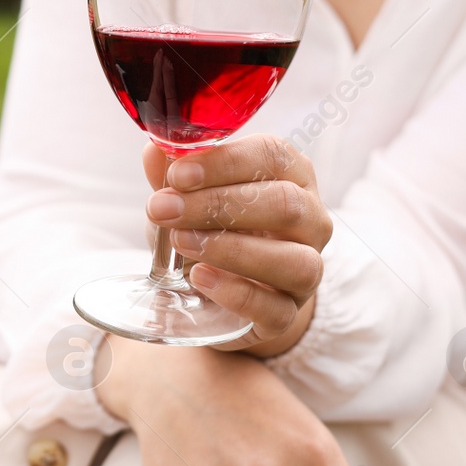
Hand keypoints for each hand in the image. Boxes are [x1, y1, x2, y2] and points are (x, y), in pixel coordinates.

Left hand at [145, 135, 330, 354]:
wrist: (218, 292)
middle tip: (165, 209)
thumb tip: (154, 151)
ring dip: (232, 249)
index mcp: (291, 176)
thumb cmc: (208, 229)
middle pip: (285, 204)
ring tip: (181, 242)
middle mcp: (310, 221)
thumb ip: (172, 173)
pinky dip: (237, 293)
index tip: (177, 175)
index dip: (225, 162)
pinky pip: (277, 308)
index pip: (273, 155)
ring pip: (294, 260)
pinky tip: (200, 277)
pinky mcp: (288, 314)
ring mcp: (306, 271)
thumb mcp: (186, 197)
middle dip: (219, 204)